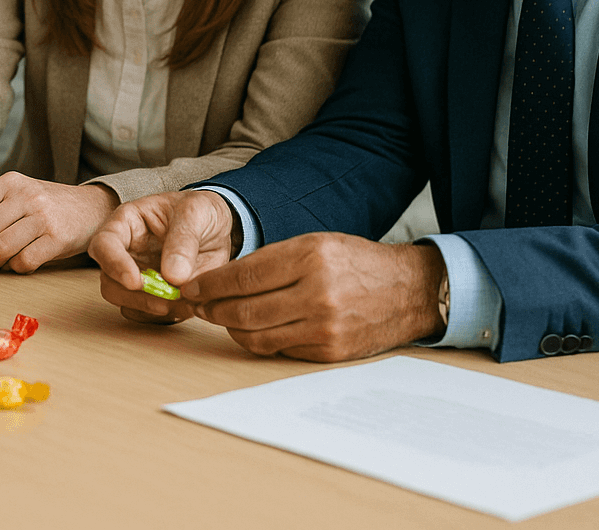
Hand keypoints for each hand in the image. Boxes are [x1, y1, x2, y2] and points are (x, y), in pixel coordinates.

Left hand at [0, 174, 116, 272]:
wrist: (92, 208)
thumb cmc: (48, 206)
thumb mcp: (20, 193)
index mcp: (11, 182)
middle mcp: (26, 196)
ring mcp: (43, 217)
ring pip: (0, 248)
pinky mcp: (57, 238)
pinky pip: (23, 261)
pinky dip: (14, 268)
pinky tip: (18, 264)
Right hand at [88, 190, 238, 323]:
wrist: (218, 226)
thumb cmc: (199, 210)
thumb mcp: (195, 212)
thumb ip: (184, 240)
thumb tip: (173, 276)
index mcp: (126, 224)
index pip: (104, 244)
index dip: (114, 265)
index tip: (135, 281)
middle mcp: (126, 253)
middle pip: (109, 281)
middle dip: (135, 296)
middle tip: (165, 300)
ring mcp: (138, 276)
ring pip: (126, 302)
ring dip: (152, 309)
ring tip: (183, 303)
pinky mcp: (154, 295)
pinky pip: (148, 314)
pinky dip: (165, 317)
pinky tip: (186, 306)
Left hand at [182, 233, 446, 361]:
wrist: (408, 291)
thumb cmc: (355, 262)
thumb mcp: (314, 244)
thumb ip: (270, 260)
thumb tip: (220, 281)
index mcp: (310, 257)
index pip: (243, 276)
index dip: (210, 284)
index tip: (190, 286)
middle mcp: (317, 293)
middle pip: (244, 310)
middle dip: (212, 309)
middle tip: (197, 305)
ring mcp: (325, 327)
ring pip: (256, 335)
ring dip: (229, 328)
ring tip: (220, 316)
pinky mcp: (330, 352)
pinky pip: (278, 350)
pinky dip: (258, 340)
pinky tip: (250, 329)